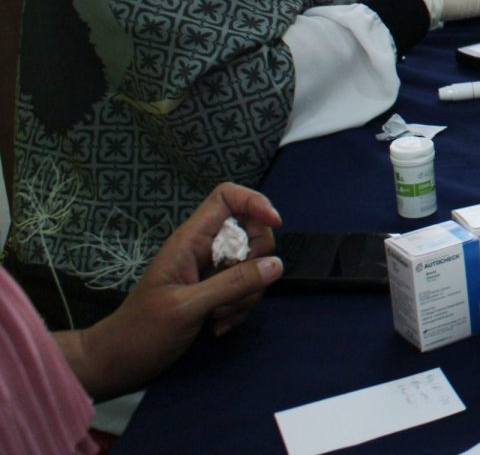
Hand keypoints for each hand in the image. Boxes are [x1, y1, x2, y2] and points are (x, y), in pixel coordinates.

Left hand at [63, 183, 282, 398]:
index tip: (274, 223)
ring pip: (252, 266)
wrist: (118, 364)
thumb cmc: (142, 331)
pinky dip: (240, 309)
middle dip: (256, 261)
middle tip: (240, 287)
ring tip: (219, 316)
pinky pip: (245, 290)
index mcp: (190, 241)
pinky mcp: (215, 295)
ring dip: (247, 294)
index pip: (226, 198)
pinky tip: (218, 327)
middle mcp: (203, 251)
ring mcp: (210, 273)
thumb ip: (232, 284)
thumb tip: (277, 264)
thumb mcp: (187, 307)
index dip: (254, 201)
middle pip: (250, 232)